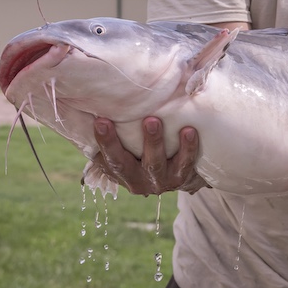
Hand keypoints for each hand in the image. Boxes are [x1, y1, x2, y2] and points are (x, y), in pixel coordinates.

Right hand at [92, 117, 206, 195]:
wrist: (175, 175)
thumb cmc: (142, 154)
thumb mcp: (126, 150)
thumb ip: (116, 133)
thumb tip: (98, 106)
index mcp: (121, 173)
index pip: (109, 158)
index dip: (104, 141)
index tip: (100, 120)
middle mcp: (138, 180)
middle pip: (127, 164)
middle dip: (121, 143)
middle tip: (133, 119)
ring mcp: (160, 181)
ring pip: (155, 163)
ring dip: (154, 142)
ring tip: (155, 121)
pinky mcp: (181, 177)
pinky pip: (185, 163)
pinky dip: (187, 148)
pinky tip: (189, 131)